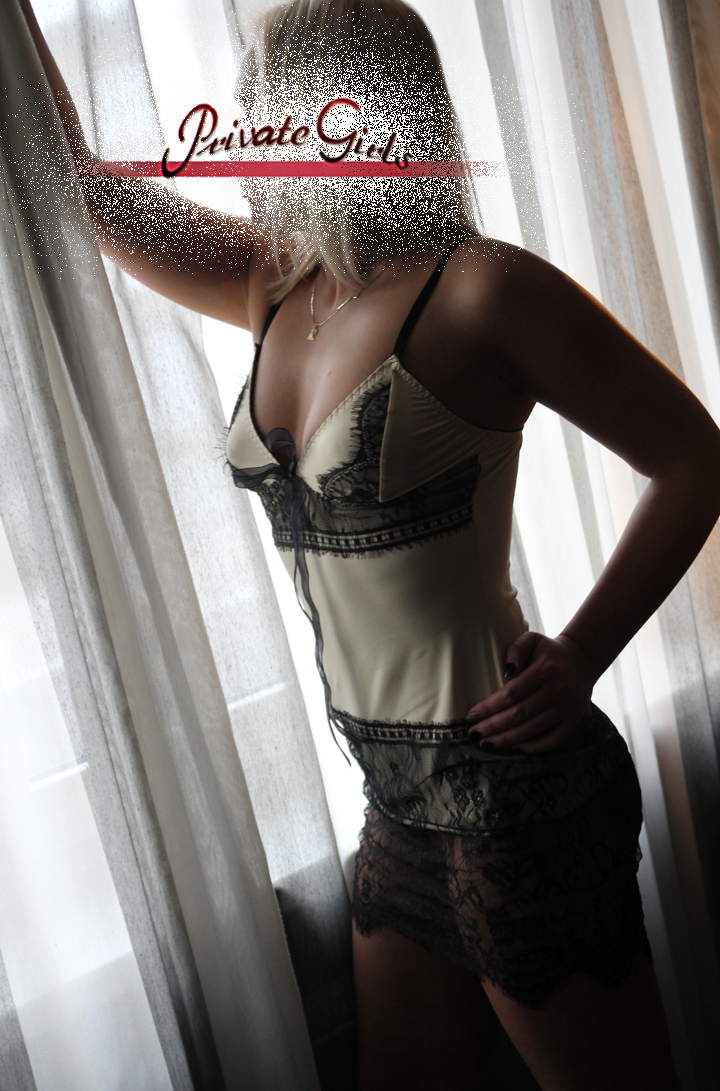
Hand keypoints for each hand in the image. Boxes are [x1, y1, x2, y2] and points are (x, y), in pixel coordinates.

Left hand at [466, 632, 595, 752]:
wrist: (582, 660)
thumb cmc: (548, 652)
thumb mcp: (532, 639)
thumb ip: (516, 649)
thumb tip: (506, 672)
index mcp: (544, 670)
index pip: (512, 693)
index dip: (489, 706)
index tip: (471, 715)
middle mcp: (557, 691)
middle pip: (520, 714)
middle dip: (494, 726)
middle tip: (473, 734)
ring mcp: (567, 708)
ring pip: (533, 728)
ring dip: (508, 739)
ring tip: (487, 744)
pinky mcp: (574, 720)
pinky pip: (554, 740)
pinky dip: (534, 747)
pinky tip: (515, 747)